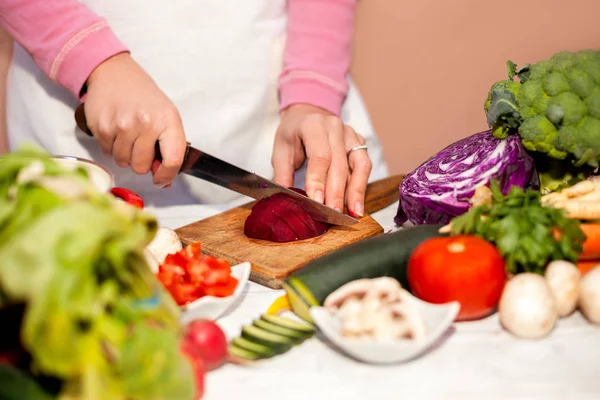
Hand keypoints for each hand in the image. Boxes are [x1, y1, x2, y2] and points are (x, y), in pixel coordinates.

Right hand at [83, 53, 186, 186]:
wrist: (114, 73)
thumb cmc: (144, 98)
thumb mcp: (165, 115)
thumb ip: (169, 147)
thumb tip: (165, 181)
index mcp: (168, 120)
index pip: (173, 160)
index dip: (167, 175)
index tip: (162, 179)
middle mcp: (146, 123)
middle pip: (142, 167)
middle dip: (141, 162)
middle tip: (140, 146)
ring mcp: (123, 125)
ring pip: (123, 162)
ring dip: (125, 155)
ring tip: (127, 135)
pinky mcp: (102, 127)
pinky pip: (107, 153)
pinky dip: (111, 147)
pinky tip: (115, 130)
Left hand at [272, 104, 371, 216]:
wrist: (307, 116)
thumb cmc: (293, 135)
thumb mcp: (280, 151)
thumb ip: (283, 175)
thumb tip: (286, 201)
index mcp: (313, 125)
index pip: (320, 155)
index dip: (319, 180)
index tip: (317, 201)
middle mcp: (335, 127)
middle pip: (340, 163)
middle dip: (337, 192)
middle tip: (333, 214)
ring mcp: (350, 134)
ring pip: (359, 164)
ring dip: (356, 191)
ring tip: (353, 213)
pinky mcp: (360, 143)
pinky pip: (364, 166)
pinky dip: (362, 186)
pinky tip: (357, 204)